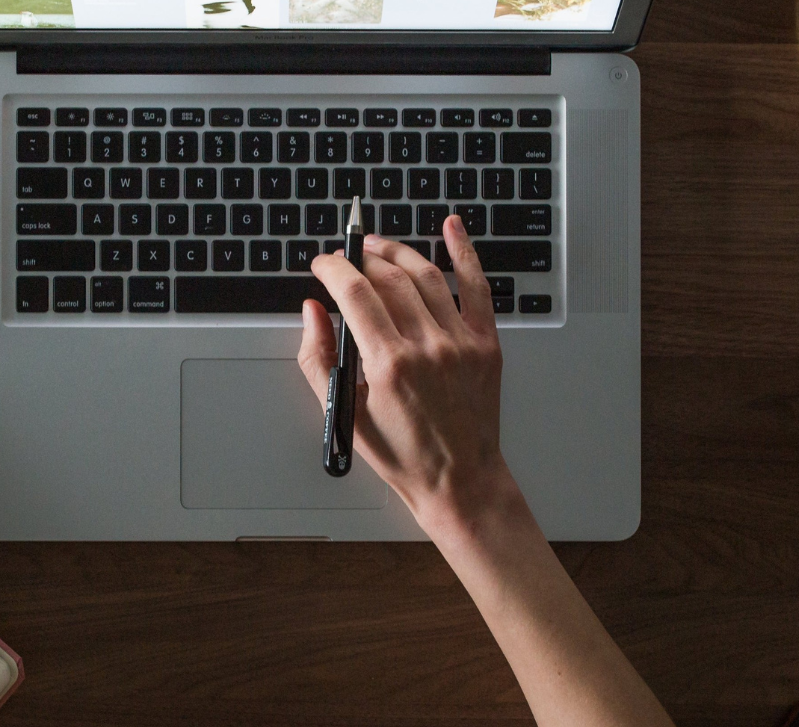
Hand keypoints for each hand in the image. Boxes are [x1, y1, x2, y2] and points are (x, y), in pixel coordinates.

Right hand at [297, 216, 515, 532]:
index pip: (355, 293)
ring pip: (426, 275)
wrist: (459, 480)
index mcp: (389, 364)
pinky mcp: (486, 344)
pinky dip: (465, 252)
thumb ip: (318, 357)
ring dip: (397, 252)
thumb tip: (312, 311)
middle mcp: (427, 347)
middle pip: (388, 278)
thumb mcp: (343, 412)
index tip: (322, 264)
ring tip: (377, 246)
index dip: (333, 268)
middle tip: (346, 258)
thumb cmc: (402, 454)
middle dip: (360, 259)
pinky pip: (477, 287)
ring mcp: (461, 342)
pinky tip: (452, 227)